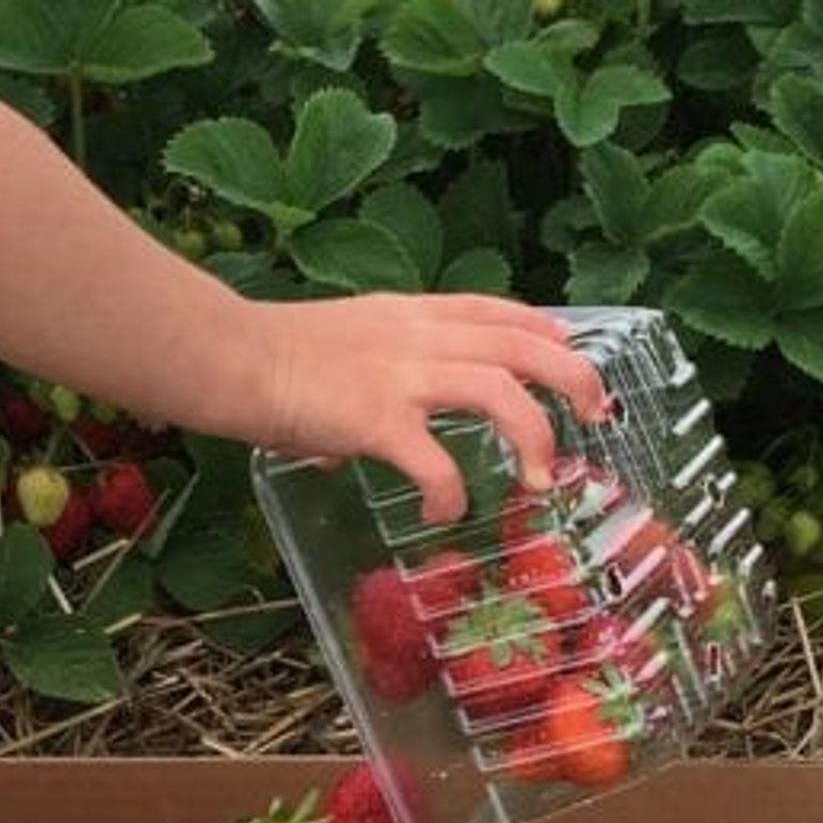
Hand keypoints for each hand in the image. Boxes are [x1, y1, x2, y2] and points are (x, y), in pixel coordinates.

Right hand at [240, 296, 605, 522]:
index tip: (569, 347)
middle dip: (574, 377)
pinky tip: (443, 513)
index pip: (495, 309)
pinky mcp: (378, 419)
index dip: (544, 327)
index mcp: (410, 315)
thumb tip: (342, 441)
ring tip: (540, 477)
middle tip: (594, 416)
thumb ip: (359, 379)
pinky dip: (452, 493)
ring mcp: (402, 376)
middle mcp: (419, 338)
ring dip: (535, 436)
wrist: (228, 356)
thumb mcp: (335, 346)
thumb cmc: (268, 355)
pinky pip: (437, 463)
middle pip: (524, 345)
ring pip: (502, 392)